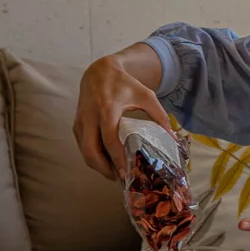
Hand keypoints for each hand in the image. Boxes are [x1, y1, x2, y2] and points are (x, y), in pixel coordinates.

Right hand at [74, 54, 173, 179]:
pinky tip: (106, 161)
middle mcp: (90, 117)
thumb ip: (160, 116)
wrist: (99, 72)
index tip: (125, 173)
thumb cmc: (125, 84)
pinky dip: (92, 156)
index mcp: (107, 109)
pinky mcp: (76, 124)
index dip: (117, 159)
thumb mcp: (146, 96)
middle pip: (90, 150)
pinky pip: (82, 145)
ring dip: (97, 164)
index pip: (109, 140)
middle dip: (103, 168)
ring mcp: (80, 121)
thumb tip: (173, 138)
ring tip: (114, 173)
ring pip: (83, 150)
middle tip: (118, 178)